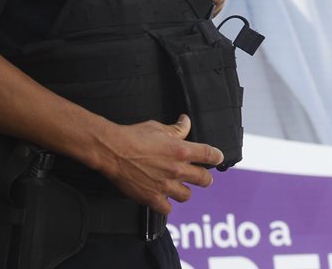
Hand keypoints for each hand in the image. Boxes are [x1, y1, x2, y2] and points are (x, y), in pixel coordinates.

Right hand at [98, 114, 223, 214]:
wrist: (113, 151)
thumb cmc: (134, 136)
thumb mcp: (158, 127)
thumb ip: (177, 128)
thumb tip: (186, 122)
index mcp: (181, 150)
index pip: (209, 155)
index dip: (216, 156)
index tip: (218, 158)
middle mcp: (176, 169)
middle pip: (203, 179)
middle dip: (205, 178)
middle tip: (204, 178)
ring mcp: (165, 185)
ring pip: (187, 195)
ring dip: (186, 191)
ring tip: (182, 188)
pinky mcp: (151, 198)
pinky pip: (167, 209)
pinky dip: (167, 205)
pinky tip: (164, 200)